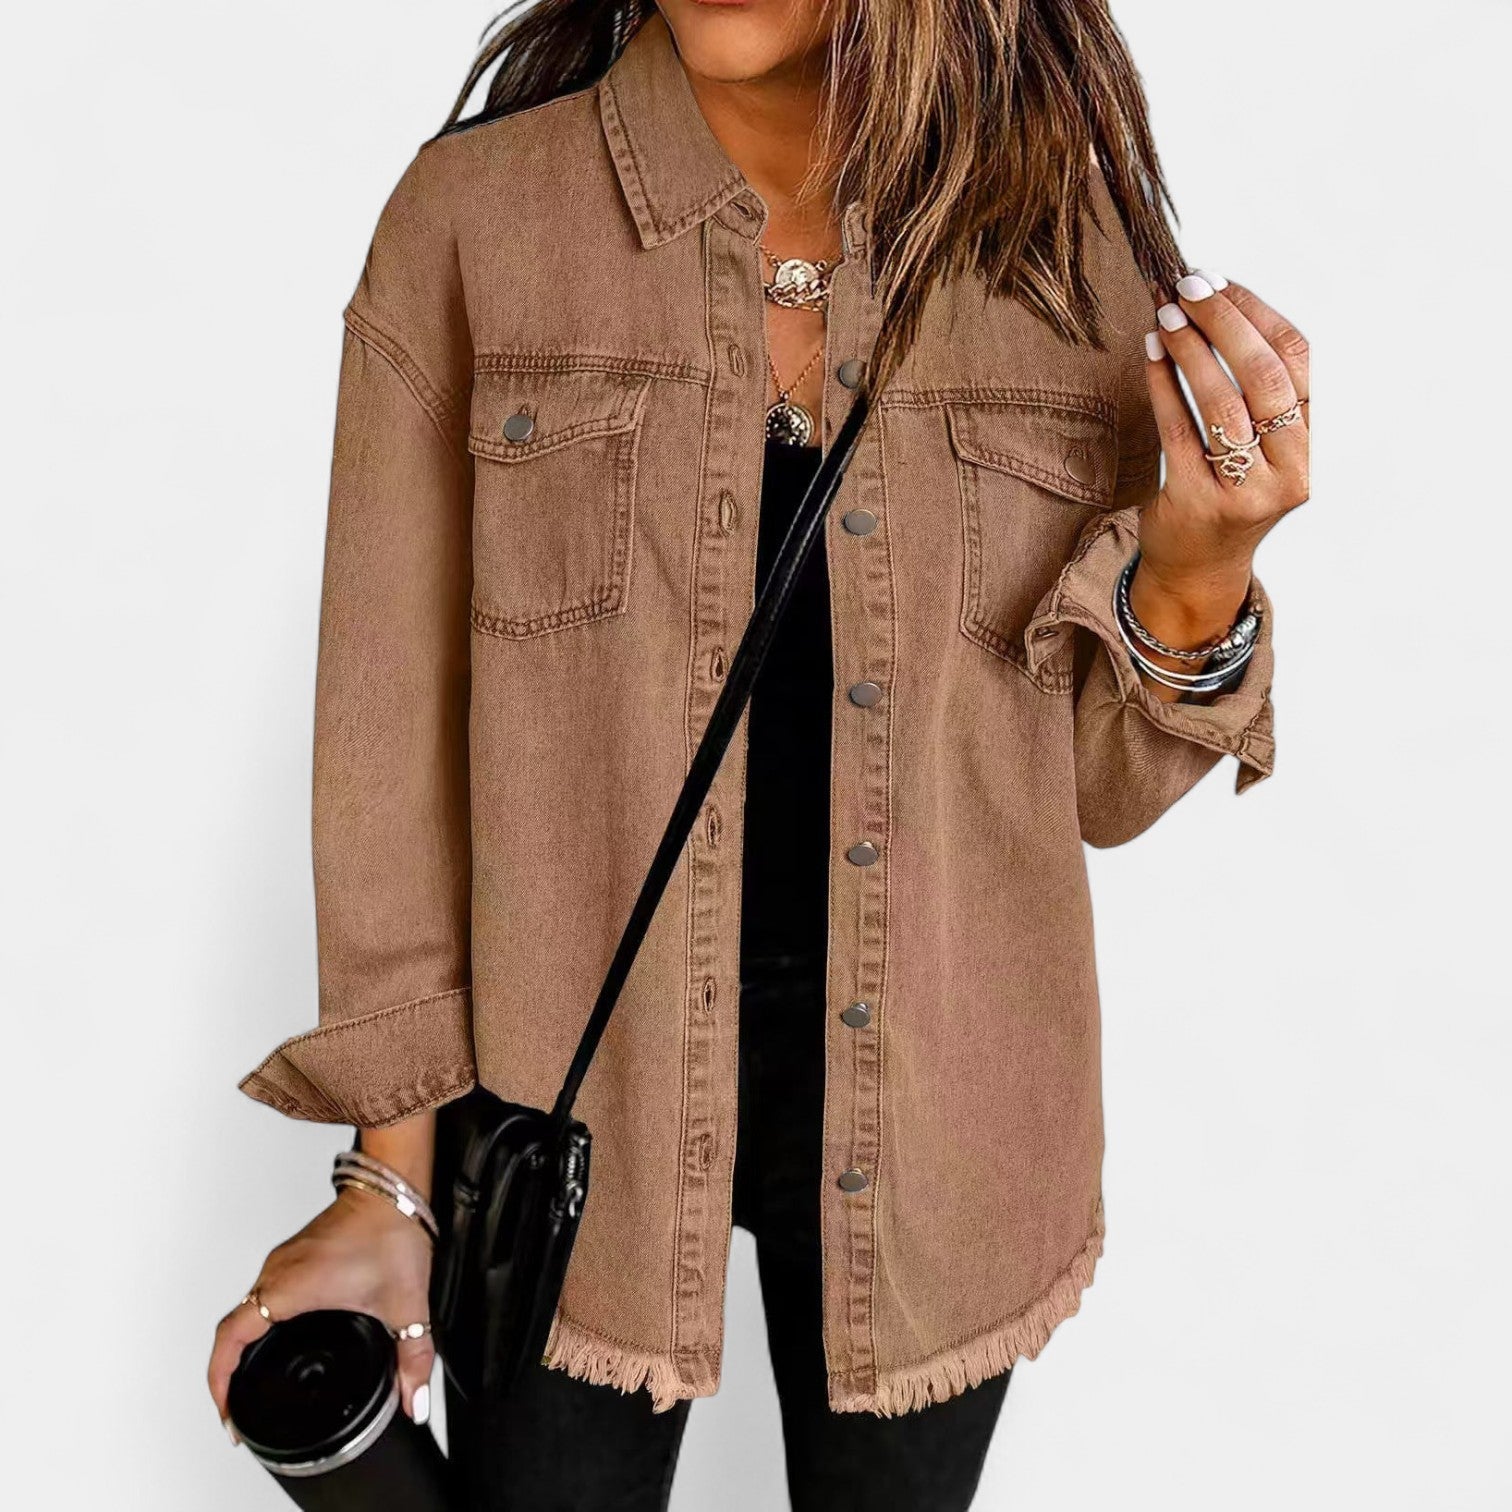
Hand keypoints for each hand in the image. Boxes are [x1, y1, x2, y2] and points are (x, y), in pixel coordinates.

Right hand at [207, 1186, 436, 1440]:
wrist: (394, 1187)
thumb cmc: (392, 1231)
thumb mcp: (405, 1305)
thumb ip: (414, 1357)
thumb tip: (415, 1398)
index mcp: (291, 1287)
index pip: (231, 1338)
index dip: (220, 1380)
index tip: (228, 1410)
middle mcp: (279, 1272)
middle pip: (232, 1328)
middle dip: (227, 1372)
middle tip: (236, 1406)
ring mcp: (285, 1261)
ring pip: (247, 1308)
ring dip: (243, 1345)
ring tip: (251, 1378)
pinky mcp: (296, 1254)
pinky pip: (263, 1293)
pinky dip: (261, 1322)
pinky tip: (280, 1337)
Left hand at [1132, 270, 1308, 662]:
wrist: (1198, 569)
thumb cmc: (1226, 494)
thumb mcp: (1259, 449)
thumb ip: (1255, 393)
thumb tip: (1216, 303)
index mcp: (1307, 447)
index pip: (1297, 362)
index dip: (1258, 314)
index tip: (1221, 281)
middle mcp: (1286, 471)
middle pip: (1263, 377)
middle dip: (1224, 323)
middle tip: (1187, 287)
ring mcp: (1243, 492)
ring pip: (1222, 404)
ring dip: (1191, 350)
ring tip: (1165, 314)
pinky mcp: (1196, 503)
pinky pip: (1178, 431)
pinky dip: (1162, 386)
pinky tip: (1150, 354)